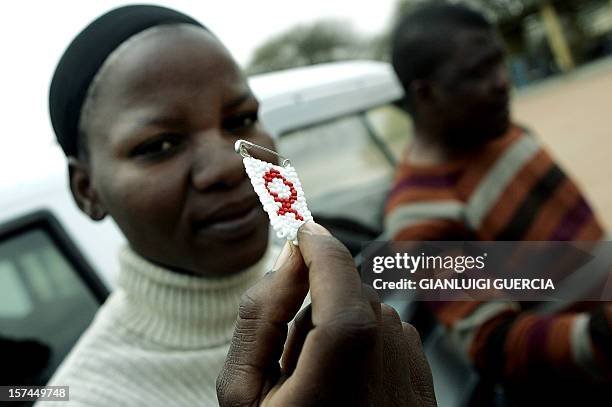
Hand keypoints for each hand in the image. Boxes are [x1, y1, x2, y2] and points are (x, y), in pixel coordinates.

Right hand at [217, 222, 436, 405]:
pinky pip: (389, 335)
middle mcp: (386, 358)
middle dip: (319, 297)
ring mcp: (411, 369)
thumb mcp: (242, 394)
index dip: (317, 243)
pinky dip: (364, 345)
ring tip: (319, 380)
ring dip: (340, 325)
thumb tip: (292, 259)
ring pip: (370, 311)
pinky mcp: (422, 379)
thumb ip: (260, 316)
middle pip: (350, 291)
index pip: (337, 273)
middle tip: (290, 346)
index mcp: (340, 362)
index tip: (301, 229)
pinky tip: (348, 388)